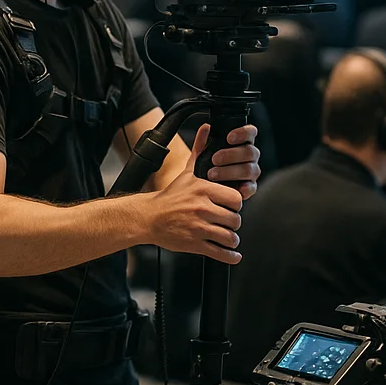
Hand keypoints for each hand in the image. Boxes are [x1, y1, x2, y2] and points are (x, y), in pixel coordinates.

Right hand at [143, 125, 244, 263]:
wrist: (149, 217)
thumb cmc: (171, 196)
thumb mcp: (187, 172)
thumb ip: (199, 150)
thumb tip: (207, 128)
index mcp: (204, 189)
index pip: (236, 198)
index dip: (236, 204)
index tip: (232, 206)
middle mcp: (203, 208)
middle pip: (235, 218)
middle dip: (233, 223)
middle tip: (229, 223)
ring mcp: (199, 227)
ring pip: (229, 236)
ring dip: (232, 239)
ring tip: (229, 238)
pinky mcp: (194, 244)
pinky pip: (219, 252)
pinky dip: (229, 256)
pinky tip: (232, 255)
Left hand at [207, 124, 260, 200]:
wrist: (203, 190)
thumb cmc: (205, 168)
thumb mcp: (200, 155)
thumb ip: (203, 141)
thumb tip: (205, 127)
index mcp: (242, 143)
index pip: (250, 133)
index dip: (242, 133)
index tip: (229, 138)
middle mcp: (250, 156)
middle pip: (250, 152)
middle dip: (231, 155)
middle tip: (214, 159)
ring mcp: (252, 172)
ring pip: (249, 169)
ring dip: (231, 171)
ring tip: (212, 174)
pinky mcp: (250, 187)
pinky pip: (252, 187)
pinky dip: (244, 188)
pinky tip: (234, 188)